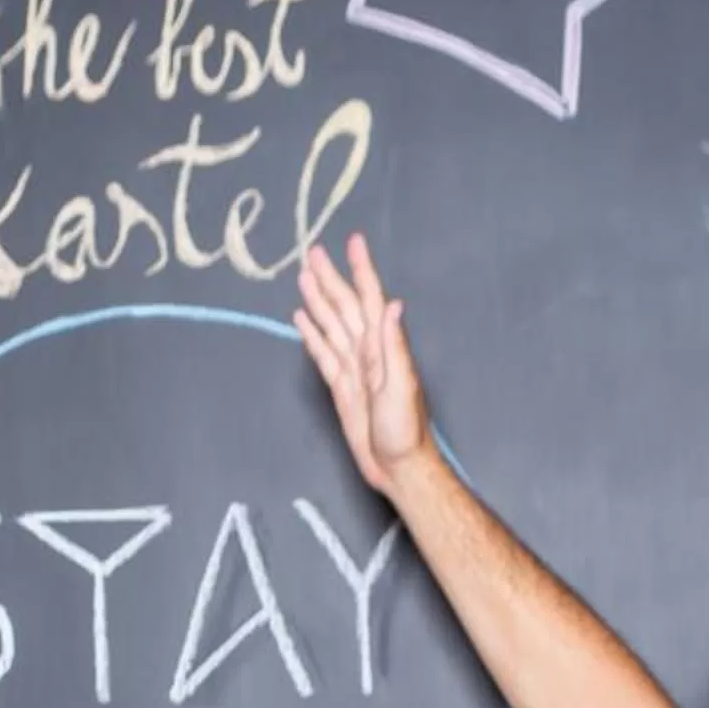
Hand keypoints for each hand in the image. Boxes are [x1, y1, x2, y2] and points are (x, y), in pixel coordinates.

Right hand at [296, 233, 434, 496]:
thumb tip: (392, 305)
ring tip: (304, 276)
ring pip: (332, 325)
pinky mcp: (342, 386)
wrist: (397, 465)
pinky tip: (304, 319)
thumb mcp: (401, 387)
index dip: (361, 270)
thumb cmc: (405, 431)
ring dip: (319, 300)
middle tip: (314, 252)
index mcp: (382, 347)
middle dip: (331, 279)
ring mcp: (354, 368)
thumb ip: (394, 346)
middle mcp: (367, 352)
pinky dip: (313, 334)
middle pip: (344, 307)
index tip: (353, 242)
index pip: (369, 299)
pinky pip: (324, 353)